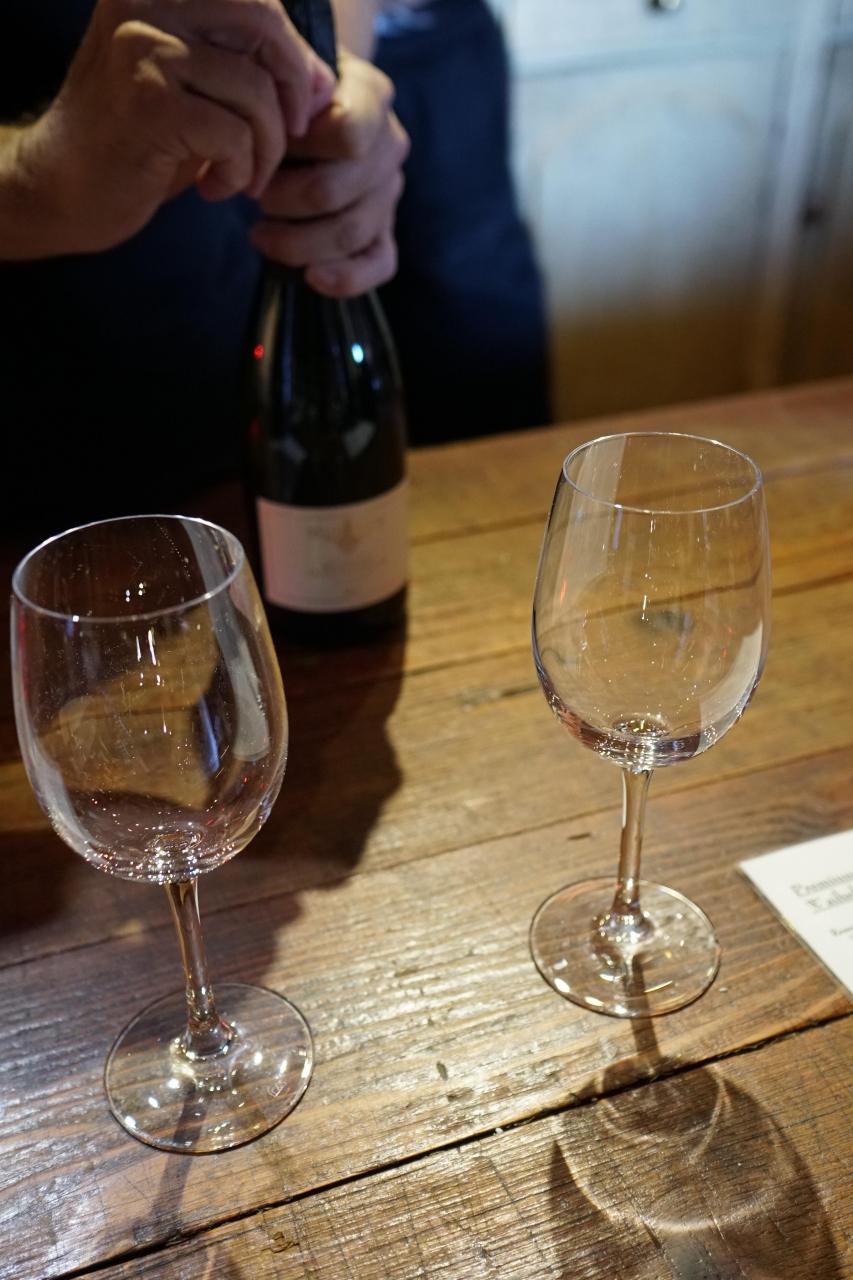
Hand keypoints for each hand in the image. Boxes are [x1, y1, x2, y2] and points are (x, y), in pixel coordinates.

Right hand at [16, 0, 334, 253]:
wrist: (66, 186)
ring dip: (265, 148)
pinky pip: (235, 135)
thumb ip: (248, 64)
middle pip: (263, 26)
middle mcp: (145, 2)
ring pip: (255, 91)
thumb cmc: (139, 139)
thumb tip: (325, 78)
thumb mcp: (197, 87)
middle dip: (293, 91)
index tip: (303, 104)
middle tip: (290, 138)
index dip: (294, 53)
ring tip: (243, 176)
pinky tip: (212, 187)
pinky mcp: (149, 104)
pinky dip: (238, 171)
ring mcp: (144, 50)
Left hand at [250, 51, 408, 296]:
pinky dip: (346, 278)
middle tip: (251, 195)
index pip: (347, 136)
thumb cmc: (287, 94)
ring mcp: (389, 192)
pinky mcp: (384, 232)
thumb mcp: (282, 77)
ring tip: (260, 234)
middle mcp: (390, 145)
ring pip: (349, 232)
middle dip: (281, 200)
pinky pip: (378, 264)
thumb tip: (285, 120)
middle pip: (334, 192)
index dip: (298, 148)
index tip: (262, 147)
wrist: (304, 112)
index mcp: (371, 97)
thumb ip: (284, 90)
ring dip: (296, 241)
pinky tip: (312, 278)